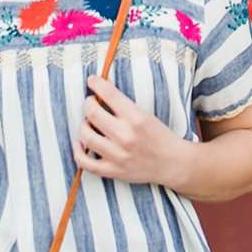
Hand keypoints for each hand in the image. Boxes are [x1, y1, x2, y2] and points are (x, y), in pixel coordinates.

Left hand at [75, 74, 189, 187]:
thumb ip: (124, 106)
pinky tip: (80, 143)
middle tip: (91, 102)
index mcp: (136, 118)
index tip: (92, 80)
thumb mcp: (146, 114)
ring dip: (83, 125)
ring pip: (86, 136)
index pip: (109, 94)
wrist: (173, 163)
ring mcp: (118, 155)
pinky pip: (85, 162)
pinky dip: (78, 151)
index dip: (96, 83)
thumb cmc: (160, 136)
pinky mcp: (113, 171)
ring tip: (89, 122)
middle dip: (88, 103)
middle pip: (92, 113)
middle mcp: (125, 136)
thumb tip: (101, 93)